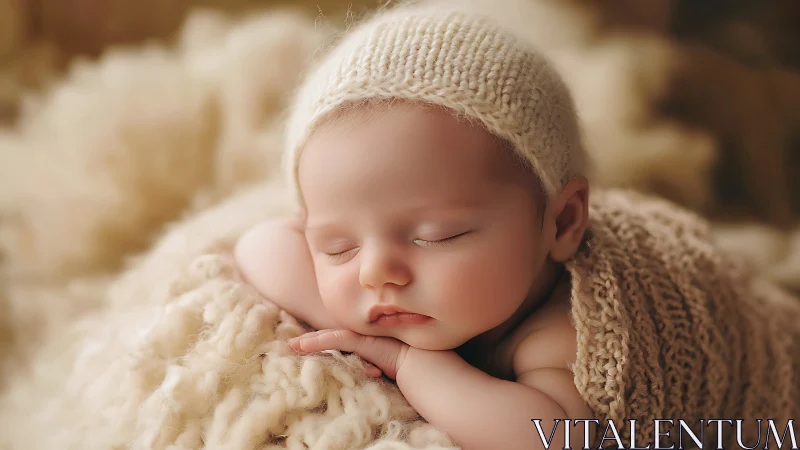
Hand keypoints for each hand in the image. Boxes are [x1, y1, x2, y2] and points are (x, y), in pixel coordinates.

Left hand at [288, 329, 408, 379]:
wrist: (425, 368)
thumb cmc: (412, 373)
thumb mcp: (388, 371)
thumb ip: (375, 371)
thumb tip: (369, 378)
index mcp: (370, 344)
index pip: (343, 342)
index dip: (324, 343)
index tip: (308, 348)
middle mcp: (366, 337)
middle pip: (334, 337)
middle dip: (313, 341)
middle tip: (292, 345)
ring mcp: (365, 337)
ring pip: (331, 337)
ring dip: (310, 341)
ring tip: (292, 346)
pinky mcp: (363, 341)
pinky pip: (336, 340)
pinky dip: (318, 342)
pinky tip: (303, 345)